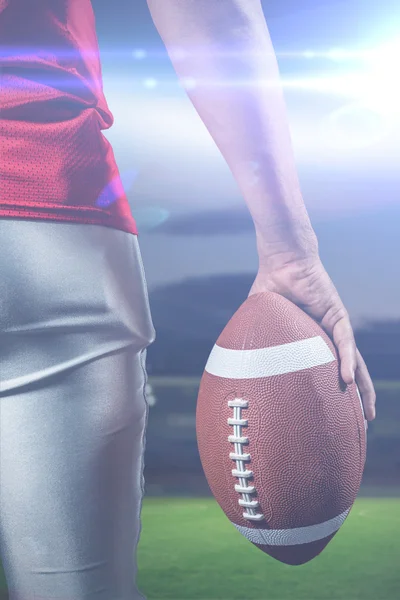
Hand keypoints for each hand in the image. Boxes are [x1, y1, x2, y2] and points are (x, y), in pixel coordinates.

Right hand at [248, 255, 375, 420]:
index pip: (329, 372)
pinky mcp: (337, 315)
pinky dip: (348, 362)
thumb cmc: (270, 289)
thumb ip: (254, 344)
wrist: (281, 263)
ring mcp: (336, 327)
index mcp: (314, 340)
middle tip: (363, 424)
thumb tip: (231, 367)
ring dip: (362, 389)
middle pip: (350, 374)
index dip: (335, 394)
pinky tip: (349, 382)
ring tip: (367, 414)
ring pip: (356, 363)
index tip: (336, 418)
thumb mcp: (261, 324)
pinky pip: (344, 343)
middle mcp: (330, 337)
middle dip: (358, 400)